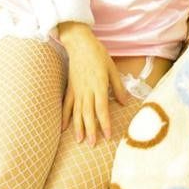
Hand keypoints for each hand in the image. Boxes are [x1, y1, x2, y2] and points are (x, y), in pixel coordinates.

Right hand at [59, 22, 129, 145]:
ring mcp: (77, 90)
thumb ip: (118, 87)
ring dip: (79, 127)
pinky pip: (67, 105)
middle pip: (88, 114)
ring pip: (77, 112)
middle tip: (92, 145)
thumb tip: (125, 102)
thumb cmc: (98, 54)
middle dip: (91, 130)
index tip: (108, 136)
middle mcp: (87, 90)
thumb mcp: (112, 68)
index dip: (104, 124)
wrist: (80, 43)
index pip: (102, 109)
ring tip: (80, 141)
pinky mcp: (70, 88)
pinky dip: (65, 117)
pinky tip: (63, 128)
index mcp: (99, 85)